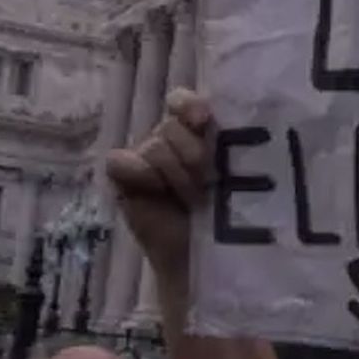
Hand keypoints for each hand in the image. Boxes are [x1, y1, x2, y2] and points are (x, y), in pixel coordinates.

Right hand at [105, 90, 213, 281]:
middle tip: (209, 184)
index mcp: (197, 131)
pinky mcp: (122, 179)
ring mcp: (144, 157)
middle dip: (194, 156)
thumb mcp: (239, 177)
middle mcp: (169, 139)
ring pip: (154, 146)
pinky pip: (119, 161)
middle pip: (172, 127)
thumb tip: (225, 127)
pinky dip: (138, 171)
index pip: (183, 102)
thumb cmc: (227, 216)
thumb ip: (232, 147)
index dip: (190, 106)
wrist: (203, 255)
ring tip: (191, 201)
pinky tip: (155, 187)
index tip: (203, 122)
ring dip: (176, 175)